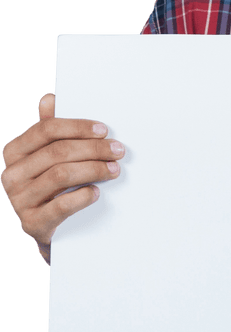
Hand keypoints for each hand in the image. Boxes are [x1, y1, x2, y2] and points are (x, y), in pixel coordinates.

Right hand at [1, 93, 125, 264]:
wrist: (52, 232)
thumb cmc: (54, 188)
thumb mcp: (50, 158)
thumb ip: (51, 130)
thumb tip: (50, 99)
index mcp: (15, 153)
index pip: (46, 130)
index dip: (78, 127)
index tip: (104, 129)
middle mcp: (12, 175)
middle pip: (57, 152)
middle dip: (93, 149)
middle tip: (118, 150)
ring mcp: (19, 201)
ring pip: (60, 175)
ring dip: (94, 169)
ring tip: (115, 169)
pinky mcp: (32, 224)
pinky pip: (60, 206)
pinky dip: (82, 196)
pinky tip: (97, 192)